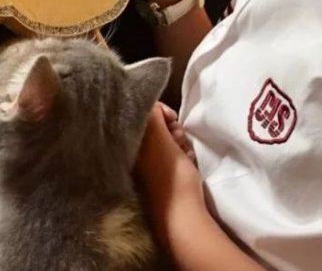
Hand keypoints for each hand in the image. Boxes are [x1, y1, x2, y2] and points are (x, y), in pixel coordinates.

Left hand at [135, 103, 204, 241]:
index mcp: (132, 144)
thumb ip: (152, 117)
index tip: (174, 121)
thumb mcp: (161, 140)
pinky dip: (181, 155)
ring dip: (180, 142)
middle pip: (158, 127)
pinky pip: (171, 156)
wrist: (181, 219)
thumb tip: (149, 103)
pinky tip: (188, 163)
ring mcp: (148, 166)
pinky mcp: (160, 177)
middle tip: (181, 141)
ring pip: (167, 141)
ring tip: (187, 154)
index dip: (163, 112)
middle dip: (174, 129)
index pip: (145, 114)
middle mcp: (136, 154)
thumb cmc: (172, 177)